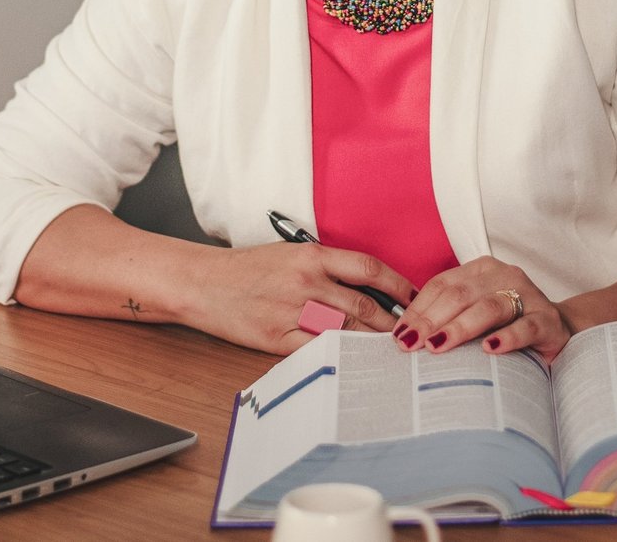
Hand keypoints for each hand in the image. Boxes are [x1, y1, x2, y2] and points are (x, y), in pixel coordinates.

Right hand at [185, 242, 415, 355]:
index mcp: (311, 256)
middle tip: (409, 332)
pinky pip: (317, 349)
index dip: (397, 284)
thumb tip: (365, 286)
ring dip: (370, 341)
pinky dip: (339, 355)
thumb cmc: (247, 269)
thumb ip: (325, 267)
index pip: (368, 268)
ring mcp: (291, 311)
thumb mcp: (289, 255)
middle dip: (391, 322)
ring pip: (345, 329)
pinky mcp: (277, 338)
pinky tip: (352, 361)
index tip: (413, 297)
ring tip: (389, 350)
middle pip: (363, 304)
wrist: (203, 283)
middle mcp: (305, 281)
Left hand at [392, 257, 573, 364]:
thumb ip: (447, 317)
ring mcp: (528, 296)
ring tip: (438, 345)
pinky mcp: (547, 320)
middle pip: (460, 294)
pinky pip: (525, 327)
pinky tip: (490, 349)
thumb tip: (404, 336)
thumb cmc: (507, 323)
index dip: (418, 308)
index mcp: (481, 270)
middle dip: (431, 319)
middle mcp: (504, 276)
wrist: (558, 330)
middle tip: (411, 344)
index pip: (441, 285)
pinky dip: (507, 337)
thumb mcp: (476, 313)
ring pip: (489, 307)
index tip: (399, 334)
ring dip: (460, 327)